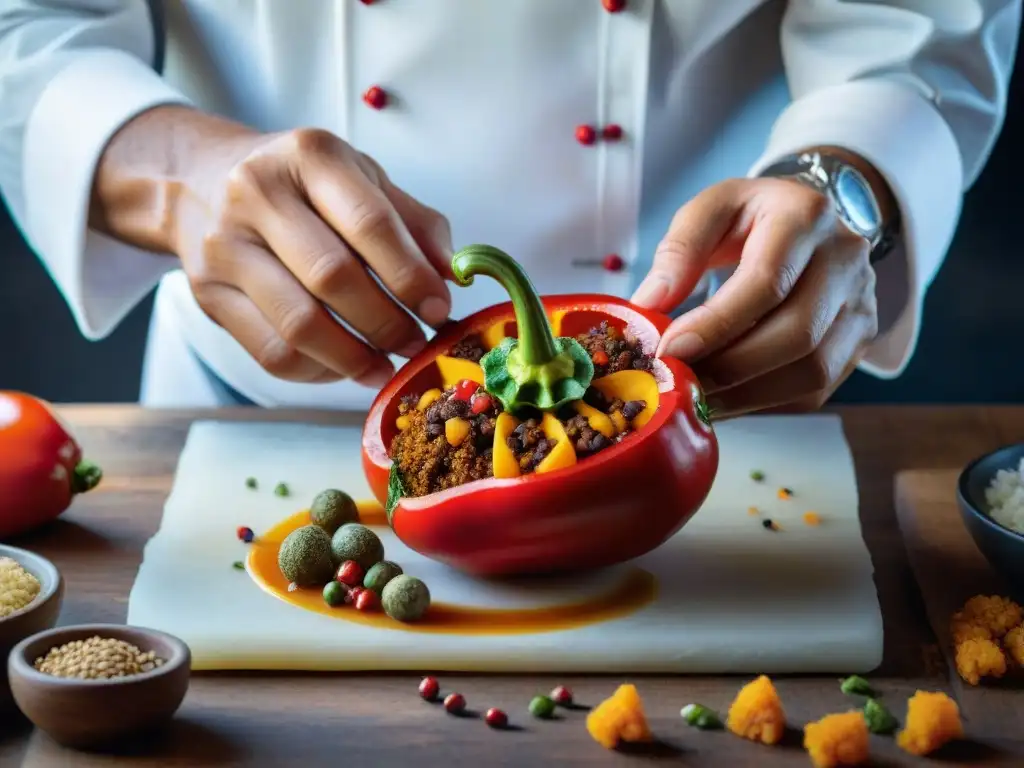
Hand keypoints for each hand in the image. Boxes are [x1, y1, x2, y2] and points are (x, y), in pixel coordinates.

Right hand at [164, 113, 452, 385]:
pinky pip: (271, 352)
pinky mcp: (209, 294)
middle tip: (416, 343)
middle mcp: (258, 193)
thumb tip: (452, 277)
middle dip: (387, 323)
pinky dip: (318, 370)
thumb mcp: (362, 179)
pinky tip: (343, 365)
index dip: (411, 276)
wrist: (200, 180)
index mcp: (309, 156)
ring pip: (299, 324)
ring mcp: (225, 246)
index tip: (439, 309)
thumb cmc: (301, 184)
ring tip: (385, 365)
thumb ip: (414, 223)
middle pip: (332, 277)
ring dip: (354, 358)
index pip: (370, 224)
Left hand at [631, 177, 878, 417]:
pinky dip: (765, 403)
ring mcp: (861, 305)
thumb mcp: (711, 209)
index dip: (715, 324)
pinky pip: (815, 390)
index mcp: (806, 217)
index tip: (670, 349)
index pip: (766, 282)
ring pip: (812, 371)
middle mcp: (846, 261)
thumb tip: (649, 305)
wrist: (809, 224)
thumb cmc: (752, 218)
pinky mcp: (858, 343)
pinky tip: (725, 398)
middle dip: (730, 367)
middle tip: (680, 380)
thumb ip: (679, 250)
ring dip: (746, 394)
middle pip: (797, 334)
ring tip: (698, 395)